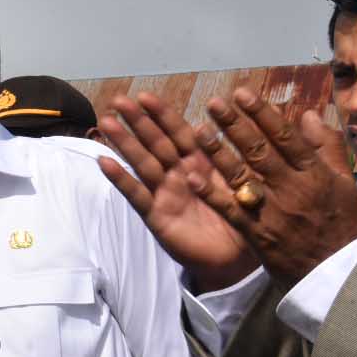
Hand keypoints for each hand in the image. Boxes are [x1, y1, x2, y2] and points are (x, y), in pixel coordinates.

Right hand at [97, 94, 256, 290]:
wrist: (237, 260)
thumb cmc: (246, 220)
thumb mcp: (252, 184)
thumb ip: (246, 157)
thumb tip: (242, 126)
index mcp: (203, 163)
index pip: (180, 133)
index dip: (163, 115)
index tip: (146, 96)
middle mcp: (180, 174)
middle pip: (157, 143)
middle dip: (138, 121)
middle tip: (119, 100)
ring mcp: (165, 194)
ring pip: (143, 163)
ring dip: (124, 142)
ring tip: (107, 122)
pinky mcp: (156, 215)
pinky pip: (137, 194)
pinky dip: (121, 178)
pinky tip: (104, 162)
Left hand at [192, 89, 356, 285]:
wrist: (337, 271)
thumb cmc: (340, 222)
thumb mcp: (343, 182)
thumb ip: (326, 146)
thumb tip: (308, 115)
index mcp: (313, 173)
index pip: (285, 137)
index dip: (261, 113)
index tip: (242, 93)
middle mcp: (292, 188)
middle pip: (259, 151)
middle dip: (235, 125)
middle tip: (214, 103)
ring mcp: (273, 211)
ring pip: (242, 176)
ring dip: (217, 153)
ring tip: (197, 131)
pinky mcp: (257, 233)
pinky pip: (231, 210)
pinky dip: (211, 193)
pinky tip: (191, 177)